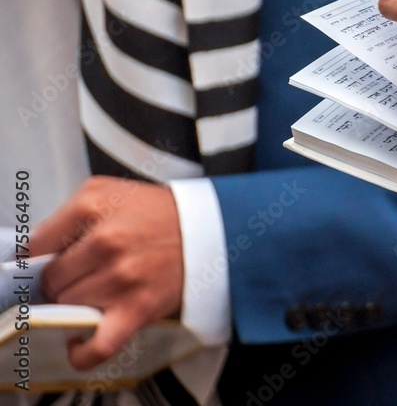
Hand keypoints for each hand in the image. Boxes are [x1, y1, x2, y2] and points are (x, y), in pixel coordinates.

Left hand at [32, 177, 183, 369]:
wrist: (214, 229)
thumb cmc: (162, 214)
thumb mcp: (108, 192)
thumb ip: (68, 215)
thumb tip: (39, 251)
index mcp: (92, 207)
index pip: (36, 247)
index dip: (44, 256)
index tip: (55, 260)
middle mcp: (105, 241)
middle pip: (51, 280)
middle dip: (64, 280)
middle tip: (86, 273)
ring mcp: (120, 277)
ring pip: (67, 307)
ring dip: (78, 304)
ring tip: (100, 292)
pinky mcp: (137, 308)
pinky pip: (97, 344)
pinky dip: (83, 351)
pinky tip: (81, 340)